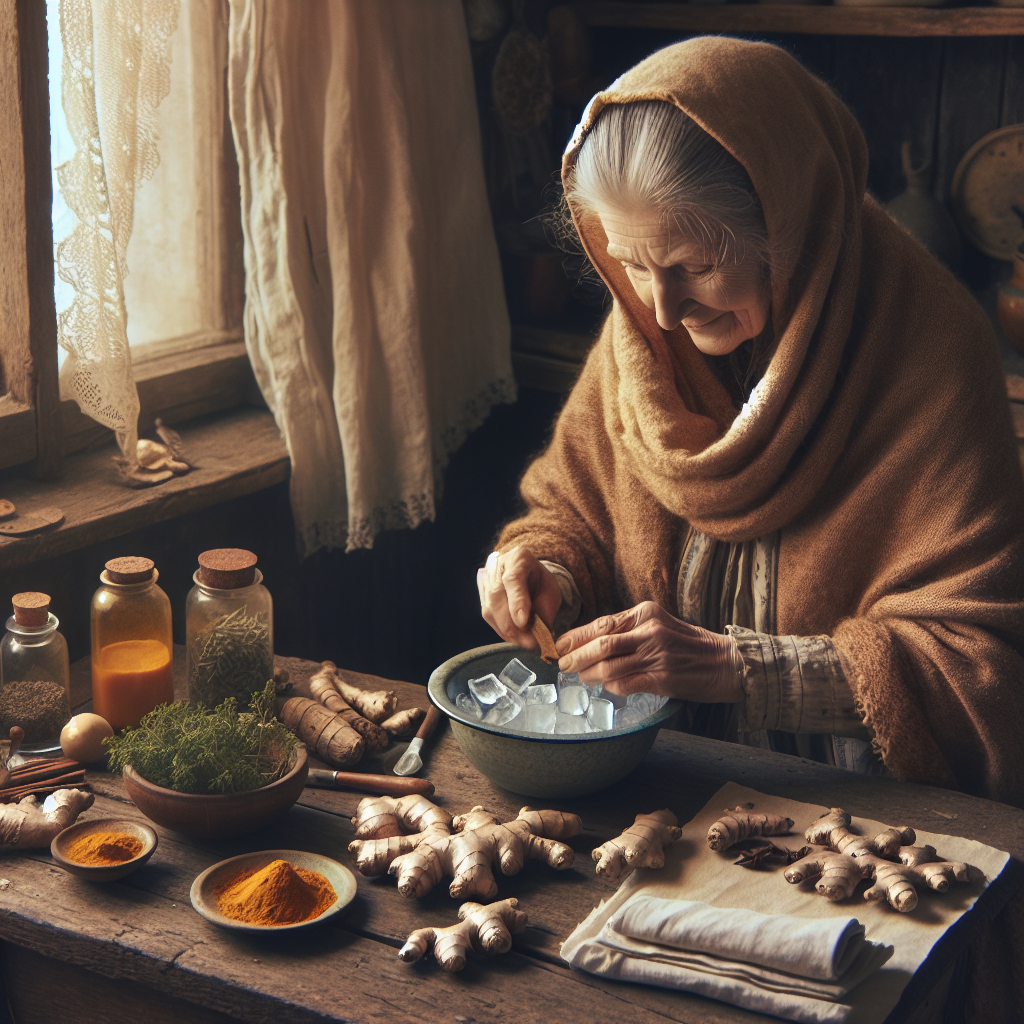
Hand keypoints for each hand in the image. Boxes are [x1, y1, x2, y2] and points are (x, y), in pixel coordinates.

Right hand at [477, 547, 562, 651]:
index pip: (513, 580)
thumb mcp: (551, 591)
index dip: (517, 602)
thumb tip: (541, 634)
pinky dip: (503, 631)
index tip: (523, 623)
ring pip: (490, 610)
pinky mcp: (482, 598)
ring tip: (526, 642)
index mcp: (518, 558)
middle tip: (531, 643)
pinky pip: (489, 618)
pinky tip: (515, 637)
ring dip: (508, 631)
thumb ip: (546, 609)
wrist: (527, 574)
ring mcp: (485, 582)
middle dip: (513, 625)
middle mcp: (497, 567)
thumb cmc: (540, 582)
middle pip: (497, 597)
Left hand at [554, 601, 741, 702]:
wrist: (724, 662)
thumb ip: (629, 630)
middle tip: (563, 664)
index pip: (601, 623)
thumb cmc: (688, 645)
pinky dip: (611, 687)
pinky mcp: (661, 678)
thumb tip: (591, 641)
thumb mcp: (658, 625)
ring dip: (589, 674)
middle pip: (600, 644)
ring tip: (581, 677)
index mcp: (645, 613)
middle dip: (576, 656)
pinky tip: (607, 687)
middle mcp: (649, 631)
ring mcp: (656, 655)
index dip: (576, 636)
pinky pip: (625, 684)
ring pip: (609, 666)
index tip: (560, 644)